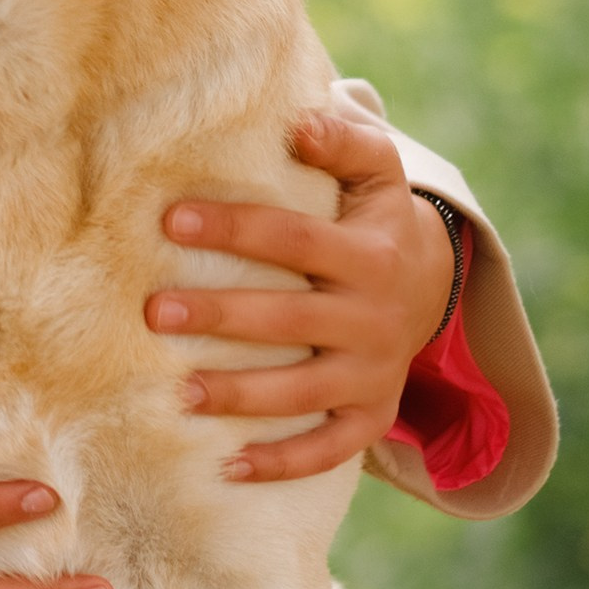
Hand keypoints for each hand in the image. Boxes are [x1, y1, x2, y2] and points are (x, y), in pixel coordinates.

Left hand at [145, 108, 457, 485]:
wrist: (433, 287)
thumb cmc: (374, 221)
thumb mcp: (377, 174)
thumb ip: (346, 141)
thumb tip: (302, 122)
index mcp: (370, 254)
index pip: (296, 239)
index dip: (236, 228)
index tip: (171, 220)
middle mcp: (375, 317)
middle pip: (291, 318)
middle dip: (222, 316)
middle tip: (154, 312)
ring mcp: (374, 372)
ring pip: (303, 390)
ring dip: (240, 395)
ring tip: (179, 393)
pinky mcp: (370, 416)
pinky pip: (329, 449)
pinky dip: (283, 463)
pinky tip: (228, 466)